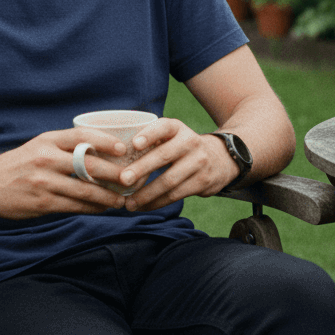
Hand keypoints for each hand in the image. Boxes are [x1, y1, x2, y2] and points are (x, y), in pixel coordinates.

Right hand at [0, 128, 129, 219]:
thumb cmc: (19, 164)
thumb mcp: (39, 146)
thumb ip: (64, 148)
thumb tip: (99, 152)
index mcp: (47, 140)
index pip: (82, 136)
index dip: (105, 141)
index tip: (124, 149)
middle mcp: (46, 158)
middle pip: (89, 165)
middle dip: (115, 173)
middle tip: (133, 178)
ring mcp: (44, 182)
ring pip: (85, 190)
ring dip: (107, 197)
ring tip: (122, 200)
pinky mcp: (42, 203)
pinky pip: (74, 207)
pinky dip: (92, 208)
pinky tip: (102, 209)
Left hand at [119, 119, 238, 212]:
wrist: (220, 158)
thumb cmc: (181, 146)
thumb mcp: (172, 136)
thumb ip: (151, 141)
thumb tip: (114, 156)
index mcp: (177, 128)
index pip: (163, 127)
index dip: (149, 135)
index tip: (134, 144)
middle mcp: (189, 142)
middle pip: (163, 156)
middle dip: (141, 169)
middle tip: (123, 180)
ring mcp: (198, 162)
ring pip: (169, 181)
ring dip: (147, 194)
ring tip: (129, 203)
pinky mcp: (202, 182)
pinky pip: (176, 195)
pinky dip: (157, 203)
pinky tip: (143, 206)